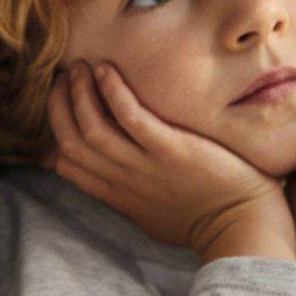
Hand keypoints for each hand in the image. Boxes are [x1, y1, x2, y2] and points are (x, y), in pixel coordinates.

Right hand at [41, 60, 295, 261]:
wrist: (243, 229)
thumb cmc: (202, 220)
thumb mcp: (150, 213)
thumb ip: (126, 193)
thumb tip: (109, 176)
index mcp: (116, 195)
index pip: (64, 162)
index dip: (52, 128)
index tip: (56, 102)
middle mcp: (122, 181)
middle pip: (70, 140)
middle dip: (58, 104)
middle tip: (62, 77)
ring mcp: (144, 167)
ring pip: (91, 126)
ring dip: (79, 93)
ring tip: (81, 67)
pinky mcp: (170, 151)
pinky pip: (130, 117)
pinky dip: (112, 91)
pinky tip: (106, 70)